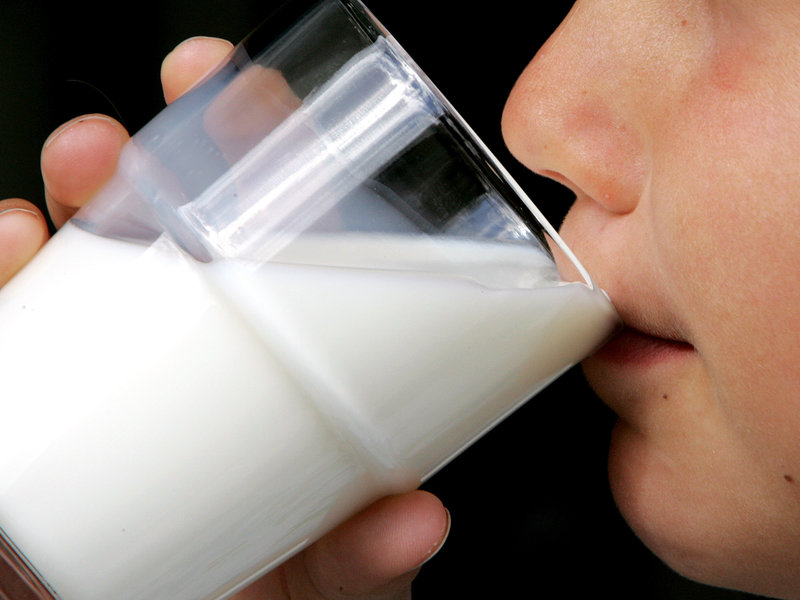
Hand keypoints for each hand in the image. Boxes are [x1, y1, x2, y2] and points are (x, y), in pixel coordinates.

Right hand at [0, 37, 448, 598]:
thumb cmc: (292, 583)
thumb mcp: (336, 565)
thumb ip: (366, 551)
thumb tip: (415, 523)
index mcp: (273, 353)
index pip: (263, 230)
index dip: (250, 155)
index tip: (249, 106)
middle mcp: (190, 354)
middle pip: (147, 235)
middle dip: (116, 174)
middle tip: (101, 151)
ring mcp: (115, 384)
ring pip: (64, 282)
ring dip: (32, 233)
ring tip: (19, 227)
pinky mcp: (48, 433)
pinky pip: (11, 359)